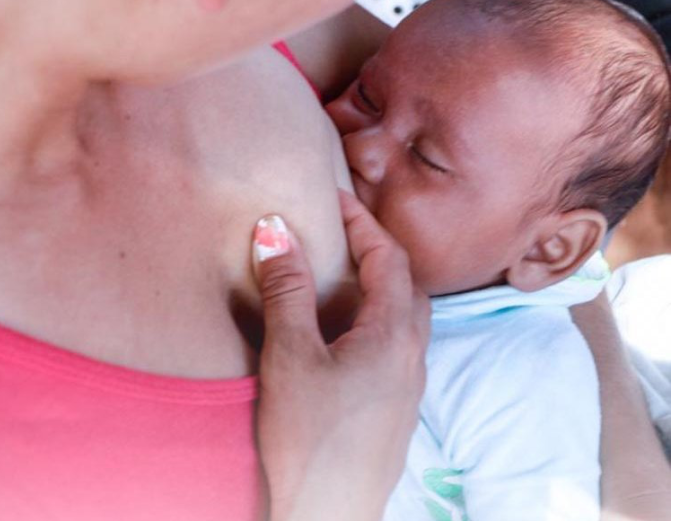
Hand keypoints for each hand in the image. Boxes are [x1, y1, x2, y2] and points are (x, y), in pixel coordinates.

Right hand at [253, 190, 429, 520]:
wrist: (328, 515)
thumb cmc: (310, 439)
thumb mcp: (290, 356)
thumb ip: (287, 289)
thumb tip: (277, 228)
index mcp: (393, 336)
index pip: (390, 257)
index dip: (363, 222)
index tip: (335, 198)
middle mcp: (412, 357)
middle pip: (406, 284)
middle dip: (377, 250)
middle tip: (340, 233)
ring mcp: (408, 387)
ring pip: (405, 317)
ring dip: (380, 286)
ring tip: (341, 277)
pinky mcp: (395, 410)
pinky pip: (396, 345)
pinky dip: (375, 319)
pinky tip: (343, 334)